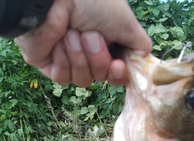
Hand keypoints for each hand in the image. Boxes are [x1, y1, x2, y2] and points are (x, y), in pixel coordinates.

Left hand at [15, 0, 151, 86]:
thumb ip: (140, 45)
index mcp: (108, 40)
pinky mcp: (50, 65)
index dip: (119, 74)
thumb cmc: (91, 3)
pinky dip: (63, 60)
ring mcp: (69, 59)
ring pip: (83, 80)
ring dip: (80, 57)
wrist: (53, 0)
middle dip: (97, 58)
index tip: (117, 66)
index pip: (118, 71)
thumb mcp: (126, 22)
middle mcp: (90, 51)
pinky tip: (58, 42)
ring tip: (71, 34)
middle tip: (89, 35)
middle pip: (102, 77)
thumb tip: (142, 61)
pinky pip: (64, 78)